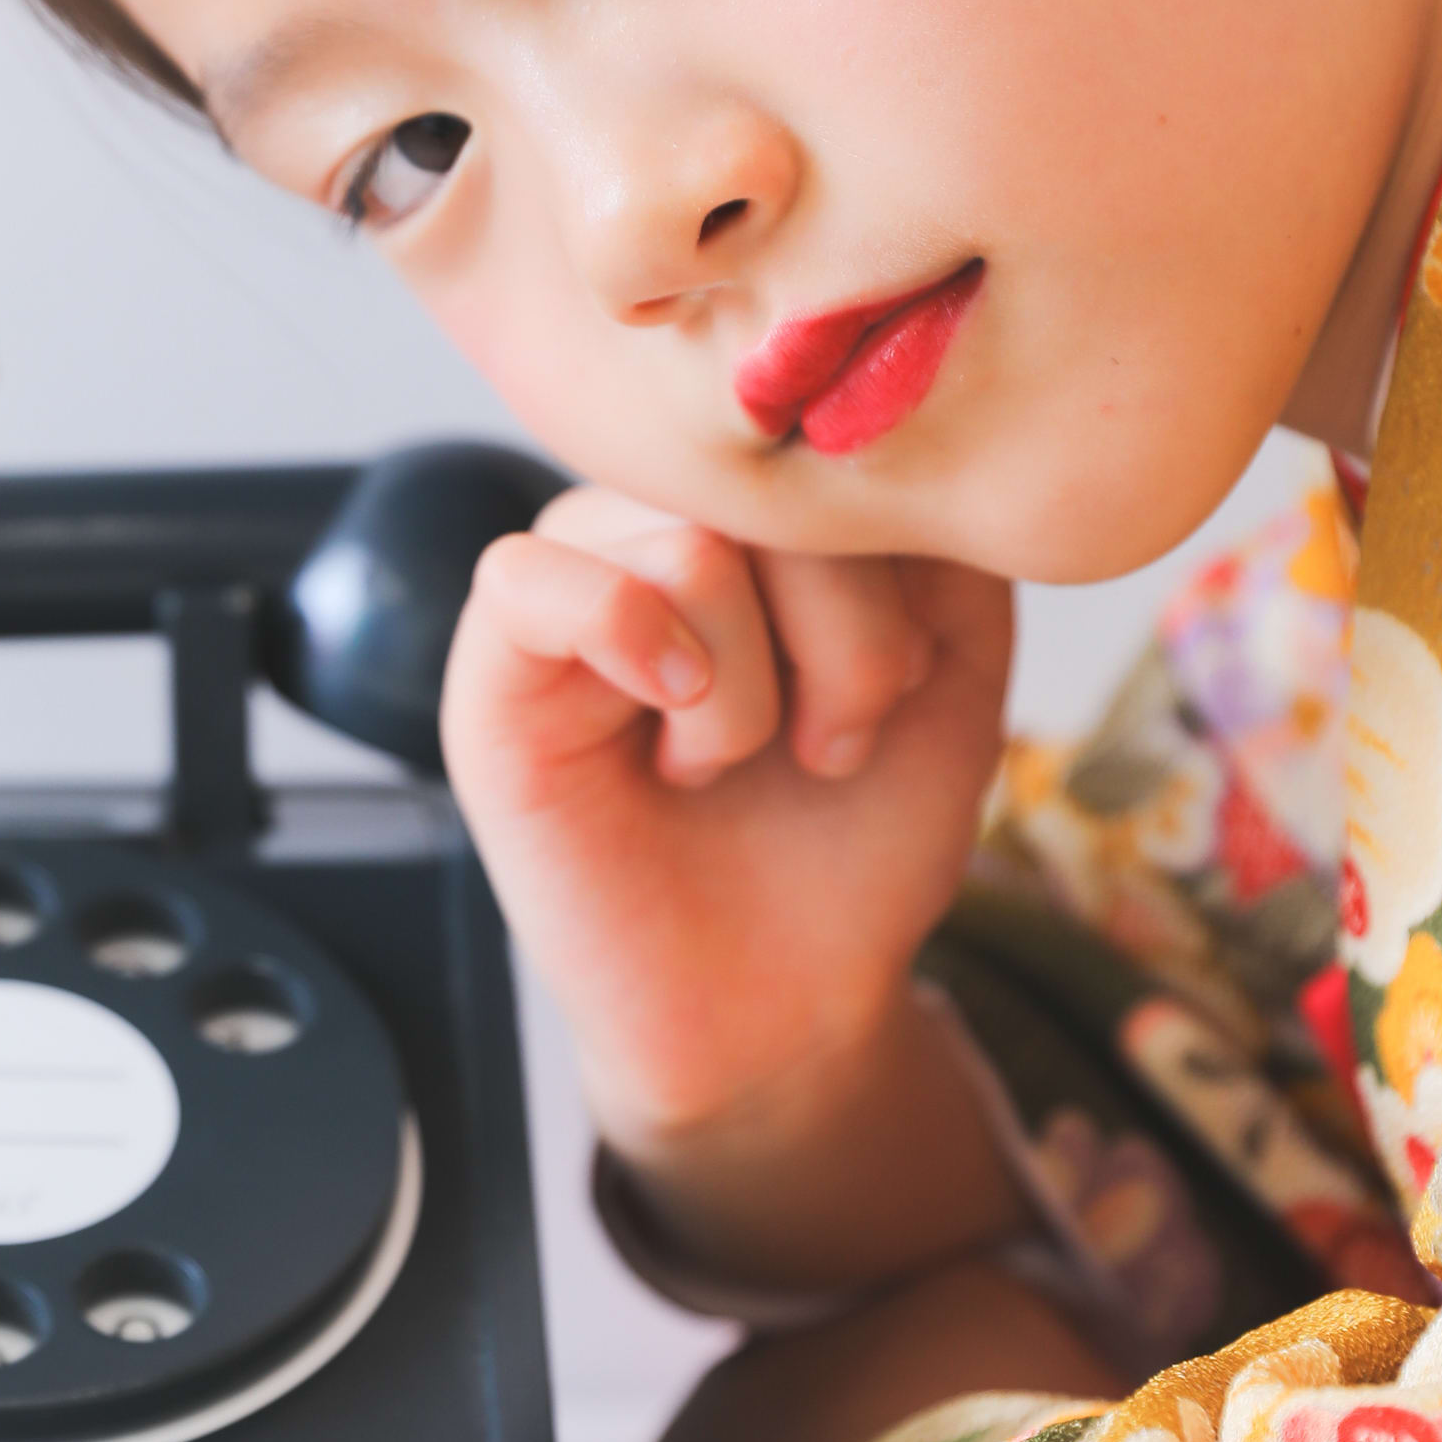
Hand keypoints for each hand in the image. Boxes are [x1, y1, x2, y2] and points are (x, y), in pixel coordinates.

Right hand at [439, 488, 1013, 1198]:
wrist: (792, 998)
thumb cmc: (855, 834)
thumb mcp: (948, 662)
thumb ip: (927, 532)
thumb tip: (867, 444)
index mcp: (750, 505)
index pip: (827, 442)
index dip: (893, 562)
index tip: (903, 679)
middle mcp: (648, 522)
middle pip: (762, 491)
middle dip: (842, 638)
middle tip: (828, 742)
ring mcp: (566, 589)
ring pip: (678, 543)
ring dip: (748, 687)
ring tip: (730, 759)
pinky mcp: (493, 677)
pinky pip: (527, 580)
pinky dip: (626, 641)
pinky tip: (672, 725)